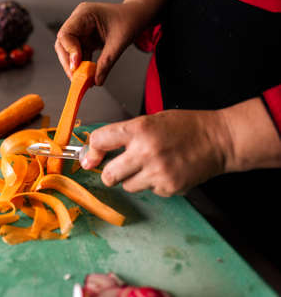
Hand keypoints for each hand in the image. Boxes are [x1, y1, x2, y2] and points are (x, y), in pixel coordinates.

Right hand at [55, 2, 137, 85]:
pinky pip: (79, 56)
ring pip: (69, 53)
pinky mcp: (85, 41)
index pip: (66, 34)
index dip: (69, 52)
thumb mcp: (119, 42)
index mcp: (84, 15)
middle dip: (69, 63)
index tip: (76, 66)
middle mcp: (79, 22)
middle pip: (63, 45)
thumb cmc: (129, 20)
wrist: (136, 17)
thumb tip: (97, 81)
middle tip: (76, 79)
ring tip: (83, 81)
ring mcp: (81, 32)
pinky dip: (83, 67)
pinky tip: (89, 76)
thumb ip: (106, 62)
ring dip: (75, 68)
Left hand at [81, 110, 231, 196]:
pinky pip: (149, 191)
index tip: (91, 158)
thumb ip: (126, 134)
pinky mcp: (169, 188)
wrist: (220, 140)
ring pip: (127, 186)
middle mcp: (145, 152)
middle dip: (110, 173)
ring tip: (151, 166)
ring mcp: (158, 172)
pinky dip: (153, 184)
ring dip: (133, 179)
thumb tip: (98, 150)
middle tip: (118, 168)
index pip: (100, 141)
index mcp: (140, 129)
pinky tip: (167, 171)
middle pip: (108, 175)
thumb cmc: (186, 127)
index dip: (92, 150)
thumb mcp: (152, 120)